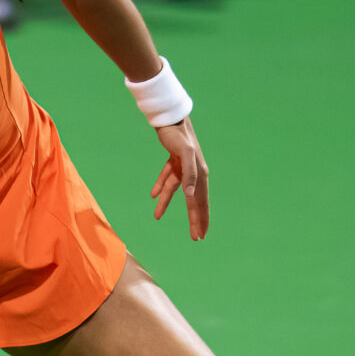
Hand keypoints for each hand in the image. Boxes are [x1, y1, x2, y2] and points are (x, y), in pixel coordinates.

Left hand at [150, 118, 208, 239]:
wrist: (170, 118)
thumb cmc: (178, 135)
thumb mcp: (185, 153)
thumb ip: (190, 173)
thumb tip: (191, 195)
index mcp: (199, 174)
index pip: (201, 202)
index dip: (202, 219)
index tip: (201, 235)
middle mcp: (194, 173)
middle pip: (193, 201)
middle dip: (194, 219)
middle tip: (195, 237)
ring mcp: (183, 167)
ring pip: (174, 190)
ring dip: (165, 203)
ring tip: (156, 216)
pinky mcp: (173, 161)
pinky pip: (166, 178)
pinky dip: (160, 187)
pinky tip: (152, 196)